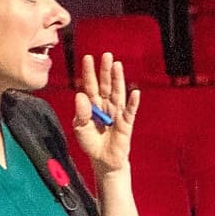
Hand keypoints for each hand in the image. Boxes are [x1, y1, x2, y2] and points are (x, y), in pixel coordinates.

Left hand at [72, 51, 140, 179]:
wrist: (103, 160)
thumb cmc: (91, 143)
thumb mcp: (80, 128)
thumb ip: (80, 113)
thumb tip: (80, 95)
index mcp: (92, 105)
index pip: (90, 85)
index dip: (89, 72)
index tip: (88, 57)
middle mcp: (105, 105)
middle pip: (105, 84)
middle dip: (105, 70)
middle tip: (106, 55)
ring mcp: (117, 113)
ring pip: (117, 93)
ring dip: (118, 79)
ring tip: (118, 65)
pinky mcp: (126, 123)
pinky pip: (130, 111)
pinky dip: (132, 103)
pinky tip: (134, 93)